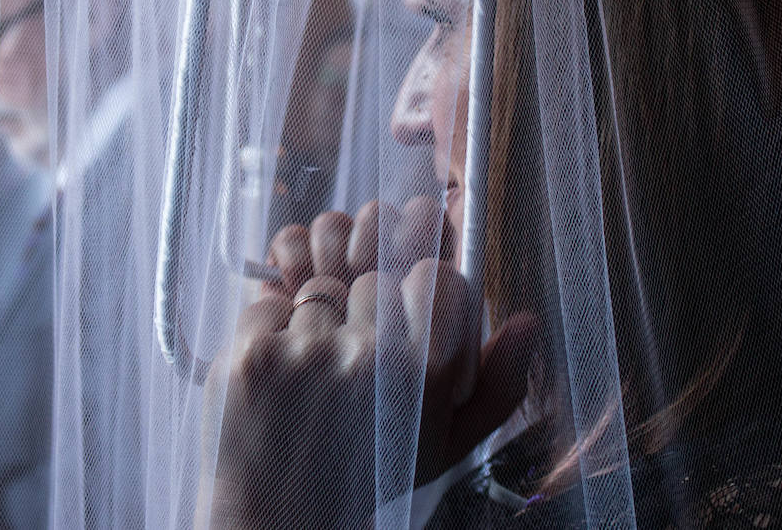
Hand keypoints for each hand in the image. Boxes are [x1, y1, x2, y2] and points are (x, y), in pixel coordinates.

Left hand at [202, 200, 534, 528]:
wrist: (280, 523)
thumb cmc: (367, 476)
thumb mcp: (445, 445)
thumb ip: (497, 386)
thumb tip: (528, 322)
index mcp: (425, 377)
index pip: (435, 277)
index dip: (419, 297)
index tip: (407, 324)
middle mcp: (370, 358)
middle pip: (373, 281)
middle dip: (363, 314)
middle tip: (351, 366)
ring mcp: (306, 353)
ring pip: (319, 290)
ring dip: (314, 324)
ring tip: (310, 379)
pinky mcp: (253, 353)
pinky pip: (268, 303)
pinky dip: (268, 330)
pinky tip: (276, 377)